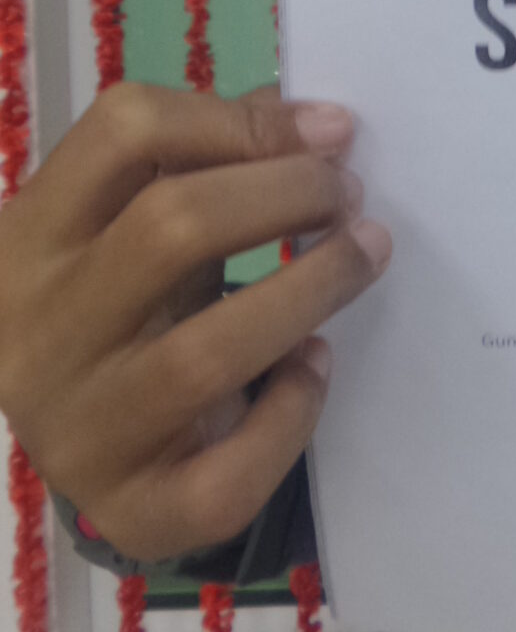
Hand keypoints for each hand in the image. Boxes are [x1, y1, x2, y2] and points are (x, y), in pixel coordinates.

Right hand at [0, 81, 390, 559]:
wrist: (83, 439)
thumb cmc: (125, 302)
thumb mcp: (137, 217)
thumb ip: (212, 157)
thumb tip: (322, 125)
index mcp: (30, 238)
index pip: (123, 133)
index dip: (236, 120)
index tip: (328, 132)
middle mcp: (38, 333)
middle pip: (171, 229)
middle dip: (287, 196)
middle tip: (349, 194)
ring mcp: (78, 432)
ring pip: (206, 353)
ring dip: (311, 290)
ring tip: (365, 255)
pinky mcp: (130, 511)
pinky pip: (225, 476)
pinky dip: (289, 416)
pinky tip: (313, 367)